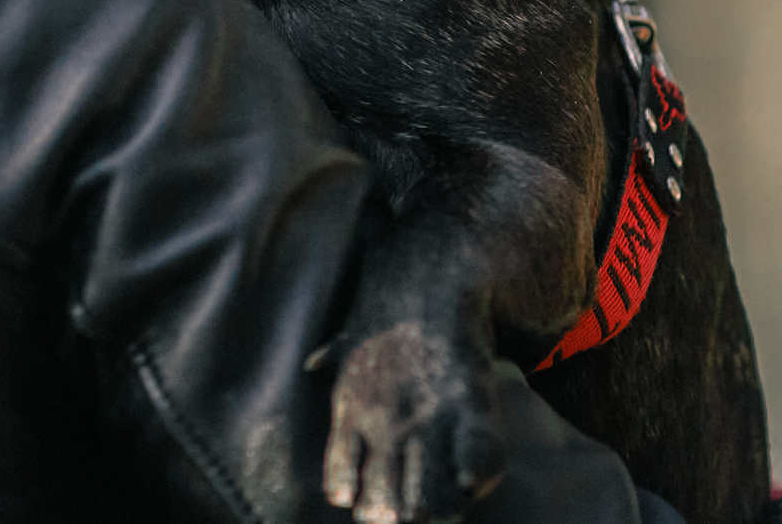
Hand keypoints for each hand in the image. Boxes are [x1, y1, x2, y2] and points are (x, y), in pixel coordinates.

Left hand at [323, 321, 505, 521]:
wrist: (426, 281)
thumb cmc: (388, 311)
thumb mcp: (351, 334)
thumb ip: (331, 355)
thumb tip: (310, 362)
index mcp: (350, 407)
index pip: (340, 470)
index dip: (346, 489)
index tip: (349, 501)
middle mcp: (384, 421)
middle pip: (382, 494)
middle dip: (388, 511)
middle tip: (396, 516)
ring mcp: (426, 417)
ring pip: (425, 490)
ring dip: (430, 506)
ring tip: (435, 511)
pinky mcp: (469, 405)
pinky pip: (471, 458)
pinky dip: (471, 476)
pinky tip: (468, 485)